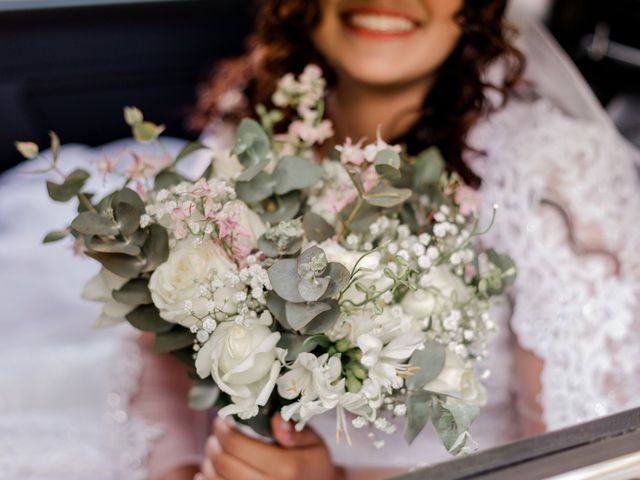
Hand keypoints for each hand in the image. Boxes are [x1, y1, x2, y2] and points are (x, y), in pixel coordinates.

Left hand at [196, 414, 344, 479]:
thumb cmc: (313, 463)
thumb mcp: (314, 442)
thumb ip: (295, 431)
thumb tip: (275, 419)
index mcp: (287, 467)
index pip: (238, 446)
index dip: (224, 430)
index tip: (222, 420)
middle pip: (224, 464)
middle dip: (214, 444)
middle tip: (216, 434)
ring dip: (209, 463)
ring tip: (215, 450)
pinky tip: (208, 472)